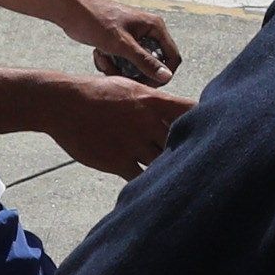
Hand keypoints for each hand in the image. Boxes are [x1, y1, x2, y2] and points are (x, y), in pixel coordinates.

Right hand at [47, 72, 192, 178]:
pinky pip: (142, 179)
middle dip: (191, 150)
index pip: (193, 110)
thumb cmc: (97, 93)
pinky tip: (152, 185)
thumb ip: (155, 102)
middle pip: (183, 141)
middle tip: (198, 160)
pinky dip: (149, 183)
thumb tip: (176, 111)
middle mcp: (148, 122)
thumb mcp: (130, 88)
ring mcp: (134, 143)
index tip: (211, 129)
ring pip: (165, 163)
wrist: (63, 104)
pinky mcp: (118, 162)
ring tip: (177, 176)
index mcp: (154, 101)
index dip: (206, 121)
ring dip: (170, 169)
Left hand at [71, 0, 183, 84]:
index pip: (172, 57)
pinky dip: (110, 63)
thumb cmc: (97, 20)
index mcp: (155, 27)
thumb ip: (145, 61)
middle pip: (152, 64)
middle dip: (133, 73)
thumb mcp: (122, 45)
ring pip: (135, 66)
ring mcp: (134, 38)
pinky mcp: (120, 43)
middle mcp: (147, 32)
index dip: (162, 74)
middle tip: (116, 74)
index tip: (146, 84)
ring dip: (118, 69)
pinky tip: (98, 54)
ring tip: (103, 58)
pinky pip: (122, 63)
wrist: (73, 10)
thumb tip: (166, 76)